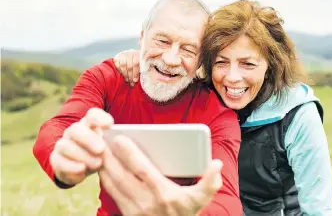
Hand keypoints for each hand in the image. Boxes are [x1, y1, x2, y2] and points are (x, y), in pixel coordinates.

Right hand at [50, 108, 113, 185]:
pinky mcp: (56, 159)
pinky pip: (59, 161)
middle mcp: (74, 131)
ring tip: (97, 164)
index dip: (99, 118)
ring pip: (66, 145)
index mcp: (89, 124)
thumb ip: (116, 143)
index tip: (110, 124)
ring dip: (81, 155)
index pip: (92, 115)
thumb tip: (130, 143)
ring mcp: (63, 144)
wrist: (82, 168)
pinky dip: (71, 166)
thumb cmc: (101, 154)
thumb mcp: (111, 148)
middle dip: (89, 139)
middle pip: (77, 129)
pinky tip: (81, 170)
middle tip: (101, 149)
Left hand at [99, 135, 222, 215]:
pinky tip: (102, 167)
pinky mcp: (126, 213)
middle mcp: (146, 201)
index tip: (120, 138)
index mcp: (164, 193)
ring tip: (99, 149)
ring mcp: (134, 209)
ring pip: (112, 184)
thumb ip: (210, 183)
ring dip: (104, 166)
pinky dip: (104, 179)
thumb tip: (216, 164)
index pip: (142, 169)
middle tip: (102, 139)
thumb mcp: (199, 200)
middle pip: (121, 175)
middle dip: (110, 156)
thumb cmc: (184, 214)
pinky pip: (111, 194)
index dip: (129, 153)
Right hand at [113, 49, 139, 86]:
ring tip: (127, 80)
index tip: (135, 80)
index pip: (136, 64)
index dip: (135, 73)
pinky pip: (117, 64)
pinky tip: (122, 74)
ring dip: (125, 74)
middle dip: (130, 76)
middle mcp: (131, 53)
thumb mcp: (142, 66)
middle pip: (129, 66)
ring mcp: (123, 54)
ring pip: (123, 65)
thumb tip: (137, 80)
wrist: (132, 56)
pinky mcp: (117, 56)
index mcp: (138, 55)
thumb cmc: (139, 64)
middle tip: (131, 82)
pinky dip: (120, 71)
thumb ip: (142, 71)